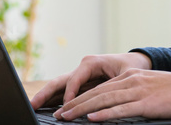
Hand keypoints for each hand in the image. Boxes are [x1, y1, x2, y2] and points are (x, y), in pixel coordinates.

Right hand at [29, 52, 152, 109]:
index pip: (74, 80)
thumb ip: (111, 86)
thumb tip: (101, 99)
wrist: (138, 62)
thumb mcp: (125, 76)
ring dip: (47, 97)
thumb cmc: (132, 67)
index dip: (69, 94)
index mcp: (91, 62)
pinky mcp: (82, 84)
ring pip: (59, 87)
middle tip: (33, 104)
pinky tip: (45, 108)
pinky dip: (55, 100)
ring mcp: (80, 76)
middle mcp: (82, 68)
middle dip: (46, 93)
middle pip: (60, 81)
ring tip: (33, 106)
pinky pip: (65, 92)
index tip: (66, 108)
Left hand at [53, 68, 170, 121]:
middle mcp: (130, 81)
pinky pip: (121, 110)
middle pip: (96, 93)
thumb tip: (112, 106)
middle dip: (75, 104)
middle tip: (59, 113)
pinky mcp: (145, 103)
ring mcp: (137, 91)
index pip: (99, 87)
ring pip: (103, 100)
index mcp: (129, 77)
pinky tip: (92, 119)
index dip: (79, 97)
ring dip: (82, 109)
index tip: (65, 107)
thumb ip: (130, 93)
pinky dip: (104, 114)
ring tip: (67, 117)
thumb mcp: (147, 87)